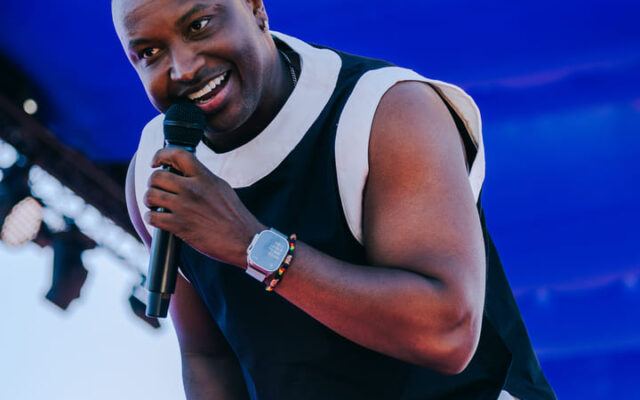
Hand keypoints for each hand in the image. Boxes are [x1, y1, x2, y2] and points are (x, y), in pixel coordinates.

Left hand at [143, 147, 265, 267]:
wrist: (245, 240)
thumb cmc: (236, 217)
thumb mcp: (222, 188)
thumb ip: (203, 178)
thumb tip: (186, 173)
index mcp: (205, 177)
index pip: (178, 154)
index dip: (161, 154)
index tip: (156, 162)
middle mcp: (193, 189)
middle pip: (157, 176)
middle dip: (153, 183)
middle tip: (158, 190)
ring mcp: (184, 207)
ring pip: (151, 195)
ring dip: (150, 201)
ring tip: (156, 205)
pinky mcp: (180, 226)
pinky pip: (152, 217)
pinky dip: (151, 218)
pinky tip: (159, 219)